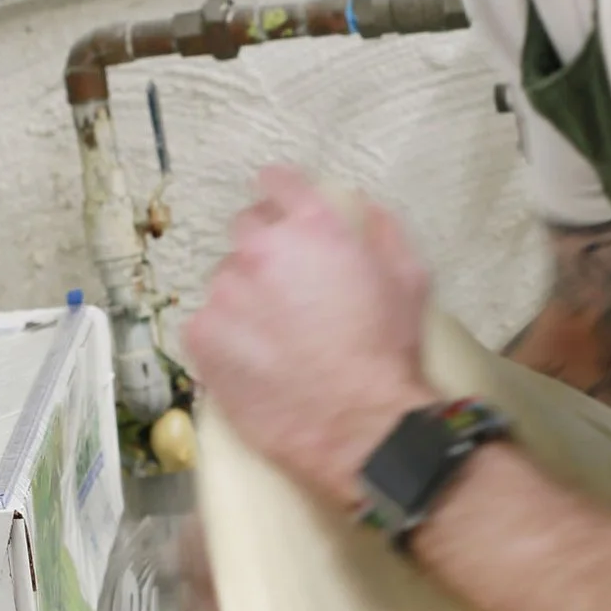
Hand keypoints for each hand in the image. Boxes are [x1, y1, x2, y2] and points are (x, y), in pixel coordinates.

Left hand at [179, 167, 438, 503]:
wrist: (361, 427)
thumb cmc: (388, 355)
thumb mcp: (408, 281)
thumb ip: (383, 232)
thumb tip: (364, 207)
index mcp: (313, 227)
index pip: (277, 183)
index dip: (278, 193)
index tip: (277, 206)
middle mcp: (262, 249)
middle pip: (245, 229)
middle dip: (262, 250)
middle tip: (284, 290)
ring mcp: (225, 293)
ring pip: (225, 281)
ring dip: (243, 298)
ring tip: (272, 338)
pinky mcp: (202, 337)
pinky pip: (205, 324)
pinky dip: (224, 338)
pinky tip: (254, 362)